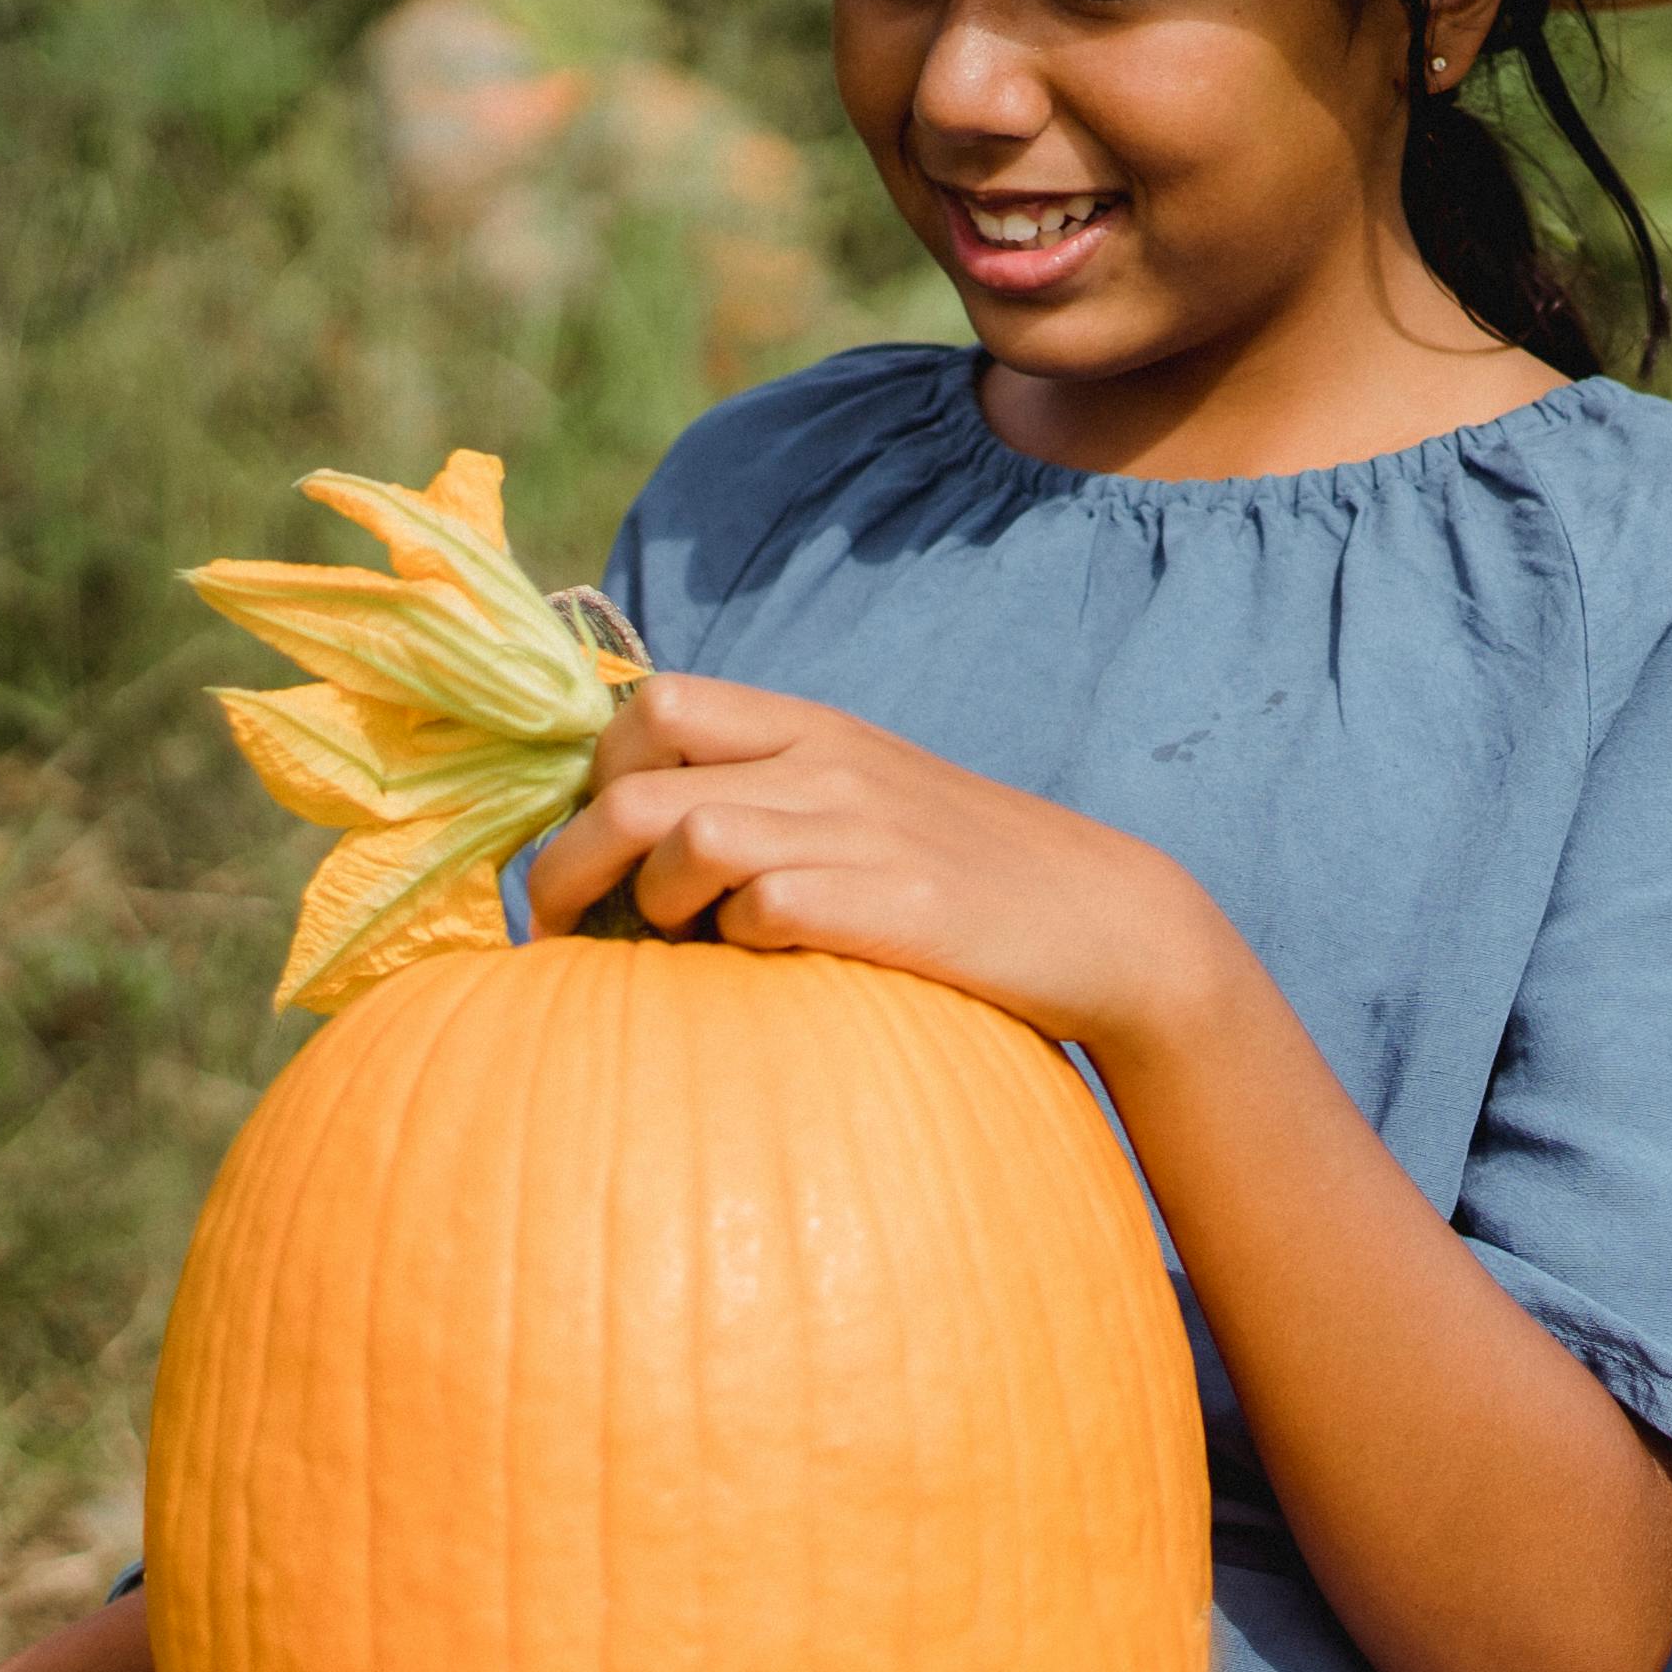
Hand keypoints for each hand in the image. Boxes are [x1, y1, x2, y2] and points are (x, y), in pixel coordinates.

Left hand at [531, 672, 1250, 1063]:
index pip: (651, 706)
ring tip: (672, 949)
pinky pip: (761, 911)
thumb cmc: (970, 877)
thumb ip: (773, 791)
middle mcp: (826, 763)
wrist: (1105, 921)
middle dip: (572, 860)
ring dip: (653, 905)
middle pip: (634, 778)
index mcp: (812, 727)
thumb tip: (641, 832)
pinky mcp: (892, 902)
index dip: (592, 779)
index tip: (586, 851)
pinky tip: (762, 965)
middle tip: (565, 927)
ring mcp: (860, 829)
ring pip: (685, 840)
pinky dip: (736, 944)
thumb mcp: (868, 798)